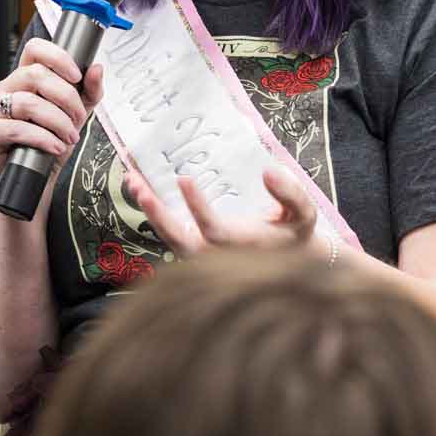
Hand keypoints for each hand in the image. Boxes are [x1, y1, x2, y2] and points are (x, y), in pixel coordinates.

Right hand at [0, 38, 104, 185]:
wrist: (33, 180)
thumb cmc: (50, 143)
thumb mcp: (77, 115)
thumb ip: (89, 91)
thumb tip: (96, 68)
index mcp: (26, 78)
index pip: (35, 49)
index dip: (57, 56)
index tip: (76, 76)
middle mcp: (8, 88)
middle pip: (35, 74)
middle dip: (66, 97)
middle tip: (78, 119)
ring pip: (28, 102)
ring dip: (57, 121)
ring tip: (69, 137)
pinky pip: (16, 128)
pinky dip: (42, 138)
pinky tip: (55, 147)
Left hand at [122, 160, 319, 259]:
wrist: (288, 263)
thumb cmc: (295, 234)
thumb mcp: (303, 214)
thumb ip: (291, 194)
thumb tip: (268, 171)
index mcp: (243, 247)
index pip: (214, 232)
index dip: (198, 208)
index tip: (184, 178)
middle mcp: (218, 257)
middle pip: (179, 241)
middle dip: (157, 214)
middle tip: (139, 185)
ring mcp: (203, 257)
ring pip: (169, 239)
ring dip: (149, 210)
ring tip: (132, 180)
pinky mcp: (194, 251)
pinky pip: (169, 234)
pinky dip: (153, 212)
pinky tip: (140, 186)